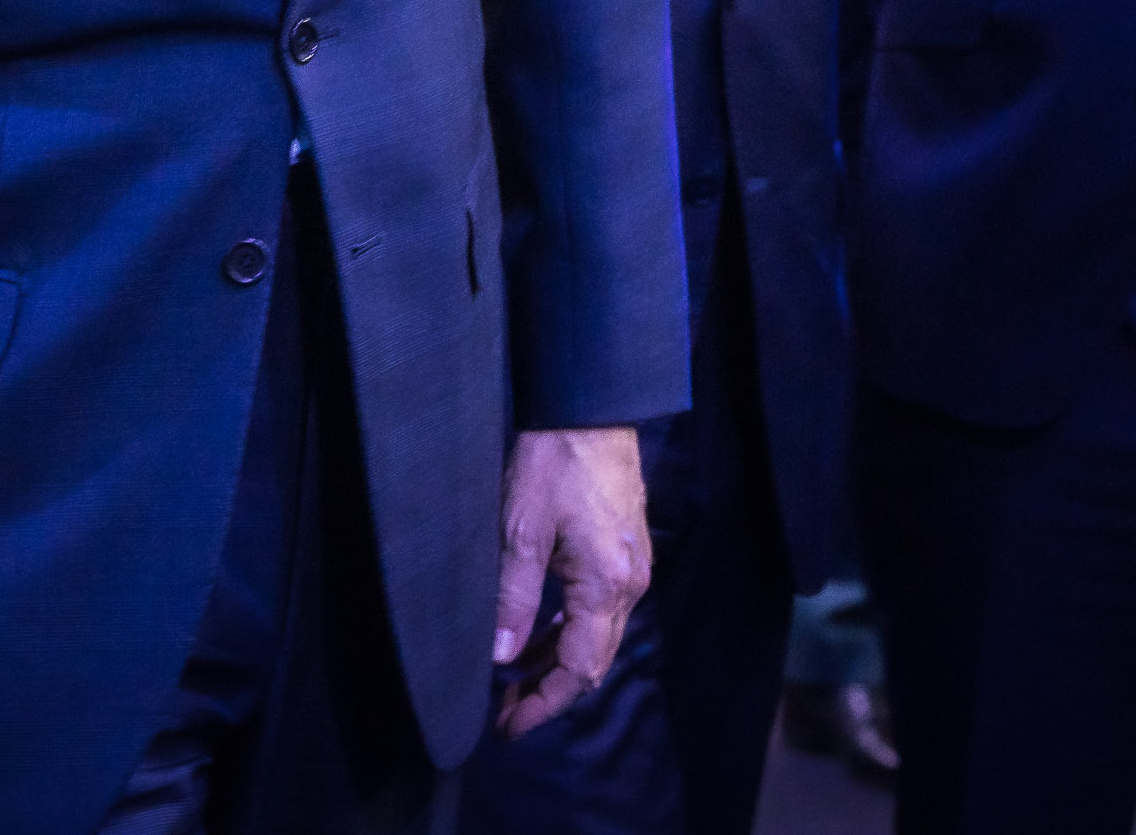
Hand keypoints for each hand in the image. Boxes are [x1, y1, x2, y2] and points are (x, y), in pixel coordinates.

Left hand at [490, 425, 651, 736]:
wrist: (590, 408)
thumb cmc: (553, 463)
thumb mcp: (520, 531)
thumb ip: (512, 598)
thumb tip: (502, 656)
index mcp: (606, 585)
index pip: (579, 668)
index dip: (544, 704)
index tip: (508, 726)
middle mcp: (630, 584)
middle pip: (594, 659)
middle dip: (550, 690)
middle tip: (504, 710)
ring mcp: (633, 567)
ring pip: (597, 634)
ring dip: (558, 659)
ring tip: (514, 677)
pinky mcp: (627, 550)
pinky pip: (600, 607)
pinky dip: (570, 628)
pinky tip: (539, 632)